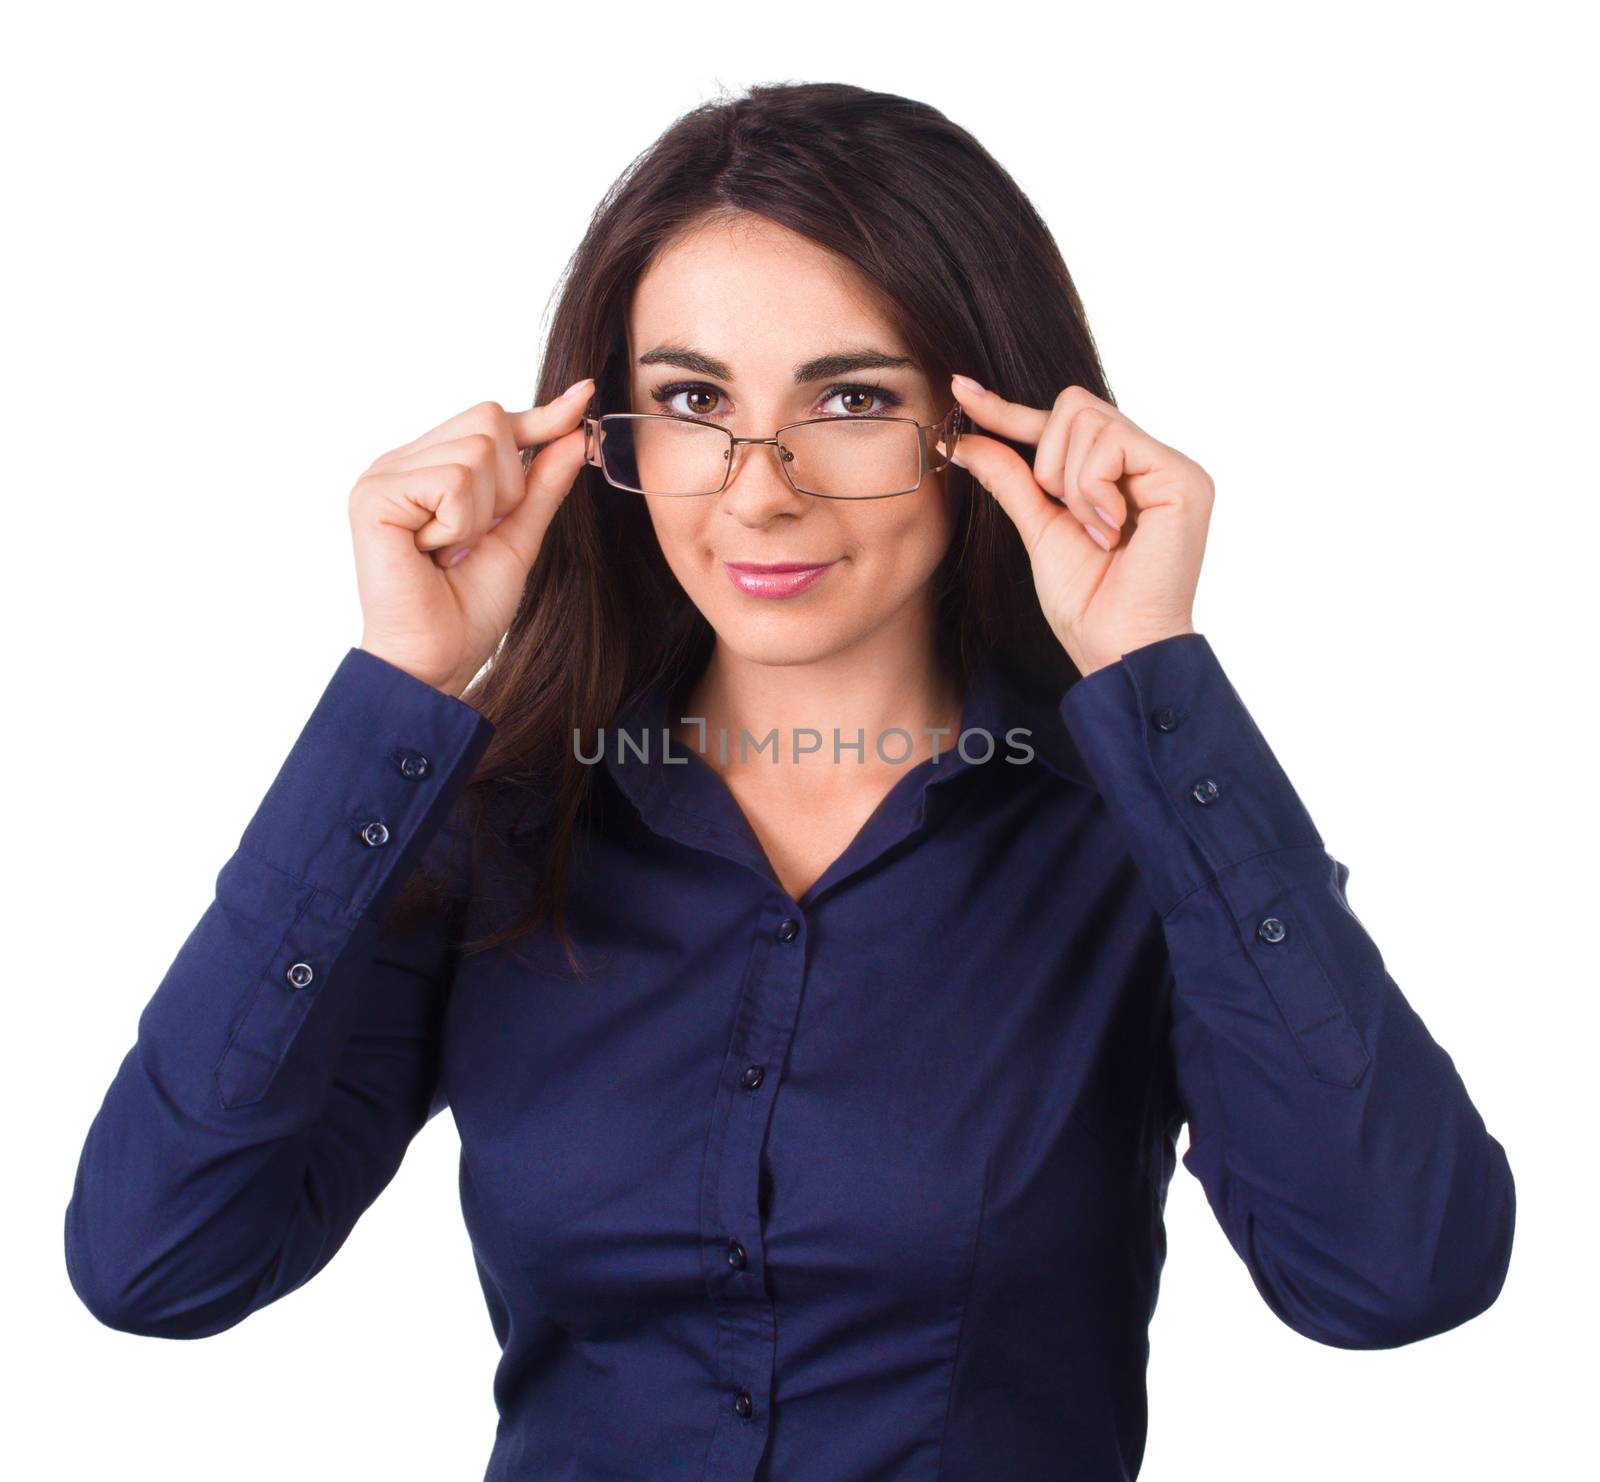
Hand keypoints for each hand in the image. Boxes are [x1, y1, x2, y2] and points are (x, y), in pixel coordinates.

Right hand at [349, 379, 593, 696]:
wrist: (436, 661)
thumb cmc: (467, 610)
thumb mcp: (518, 538)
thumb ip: (542, 486)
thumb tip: (574, 433)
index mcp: (429, 468)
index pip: (492, 420)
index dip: (540, 416)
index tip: (585, 395)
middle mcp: (402, 461)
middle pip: (490, 420)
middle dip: (507, 486)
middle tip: (473, 538)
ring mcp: (383, 474)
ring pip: (477, 451)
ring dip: (482, 514)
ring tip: (450, 551)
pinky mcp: (375, 494)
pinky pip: (454, 481)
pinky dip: (460, 525)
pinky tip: (433, 553)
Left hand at [948, 377, 1210, 677]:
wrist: (1115, 647)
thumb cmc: (1086, 602)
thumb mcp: (1037, 528)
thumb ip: (1010, 477)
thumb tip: (965, 438)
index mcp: (1122, 473)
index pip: (1062, 422)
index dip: (1010, 410)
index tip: (962, 391)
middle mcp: (1151, 462)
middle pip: (1075, 406)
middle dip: (1051, 462)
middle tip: (1069, 515)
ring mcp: (1170, 467)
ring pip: (1089, 420)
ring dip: (1072, 483)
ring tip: (1096, 531)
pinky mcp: (1183, 477)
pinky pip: (1112, 443)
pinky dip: (1093, 489)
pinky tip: (1111, 529)